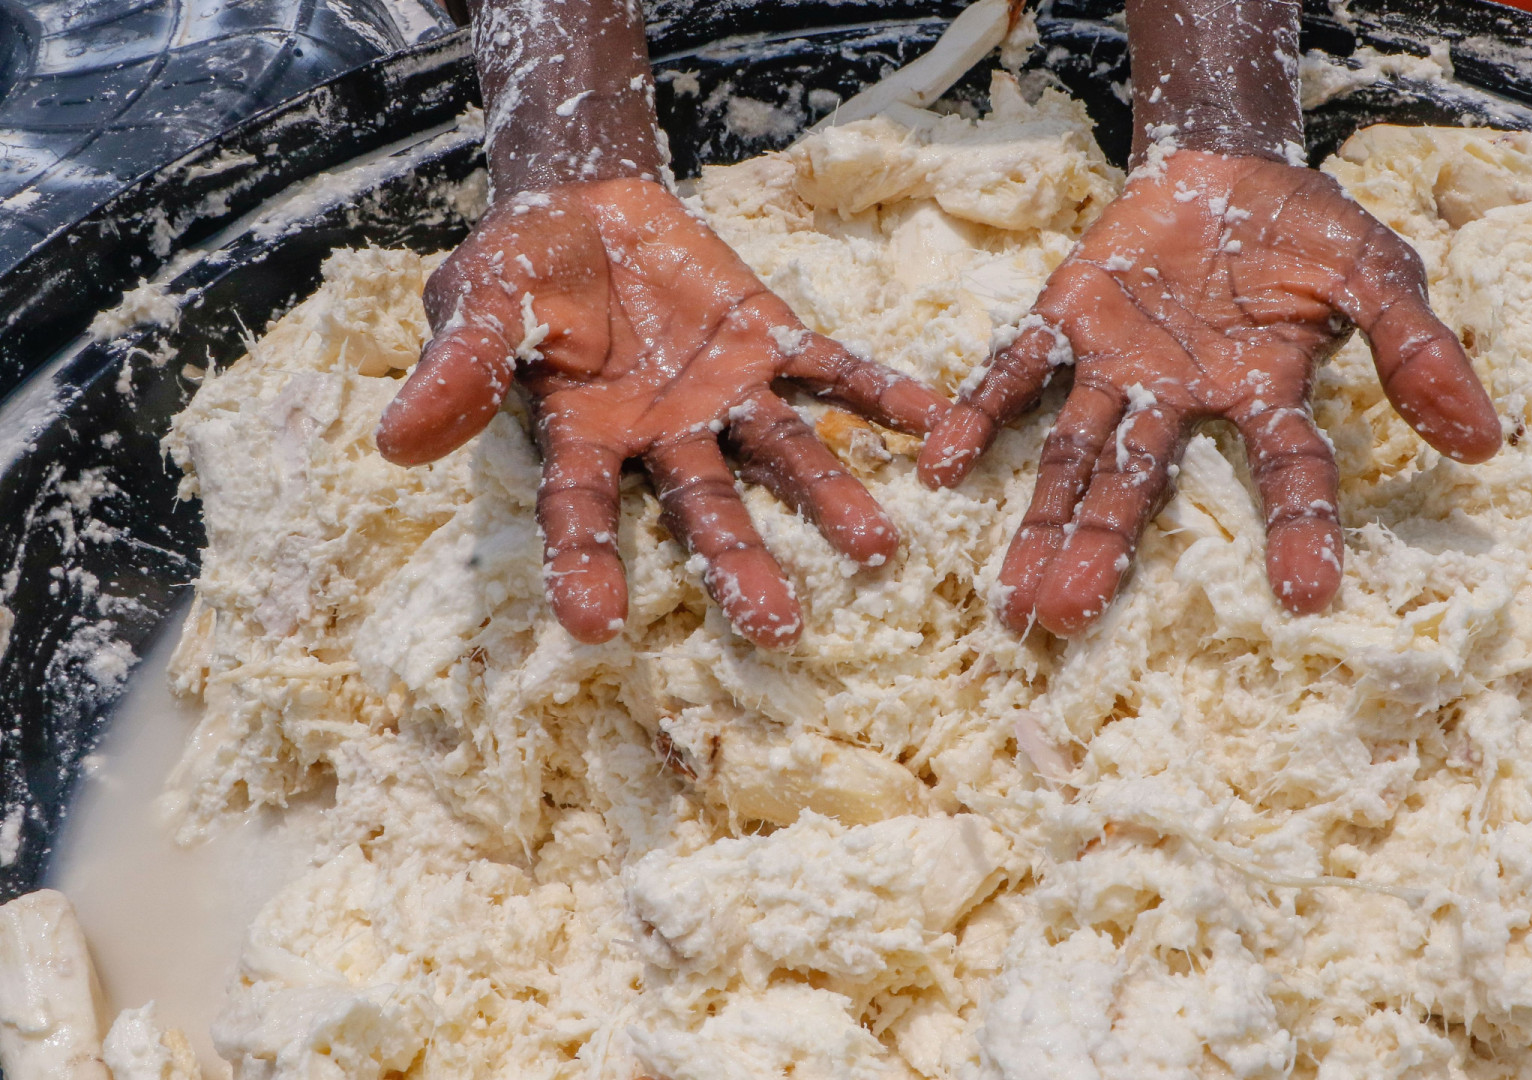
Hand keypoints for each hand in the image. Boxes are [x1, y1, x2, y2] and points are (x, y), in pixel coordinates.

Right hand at [377, 177, 948, 647]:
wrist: (583, 206)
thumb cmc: (517, 268)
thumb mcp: (477, 299)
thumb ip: (458, 366)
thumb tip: (395, 444)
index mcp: (583, 440)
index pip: (582, 513)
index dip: (586, 566)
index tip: (594, 627)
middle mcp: (665, 438)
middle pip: (705, 510)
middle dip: (739, 565)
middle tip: (778, 628)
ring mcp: (726, 395)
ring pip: (784, 455)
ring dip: (830, 501)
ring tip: (880, 549)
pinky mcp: (772, 341)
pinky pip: (833, 371)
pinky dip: (883, 395)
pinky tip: (938, 423)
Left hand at [919, 149, 1500, 634]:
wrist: (1227, 166)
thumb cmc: (1306, 231)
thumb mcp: (1379, 274)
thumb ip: (1418, 352)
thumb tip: (1485, 444)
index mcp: (1262, 396)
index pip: (1287, 472)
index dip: (1300, 530)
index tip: (1307, 596)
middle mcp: (1182, 402)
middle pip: (1140, 491)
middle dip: (1104, 555)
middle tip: (1066, 626)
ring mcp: (1118, 367)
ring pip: (1074, 455)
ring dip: (1039, 522)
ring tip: (1010, 600)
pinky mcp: (1066, 320)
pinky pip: (1015, 371)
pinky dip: (978, 414)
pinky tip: (940, 464)